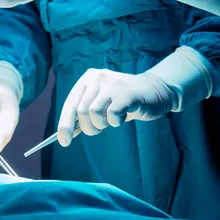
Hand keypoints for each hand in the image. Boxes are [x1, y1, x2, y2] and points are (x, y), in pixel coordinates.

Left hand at [57, 68, 176, 146]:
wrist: (155, 92)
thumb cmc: (124, 102)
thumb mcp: (101, 105)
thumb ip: (84, 116)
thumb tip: (64, 135)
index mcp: (87, 79)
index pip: (70, 104)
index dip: (65, 124)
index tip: (64, 141)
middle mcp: (97, 77)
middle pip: (81, 111)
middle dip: (89, 127)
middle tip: (100, 129)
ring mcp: (112, 83)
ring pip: (94, 113)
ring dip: (102, 124)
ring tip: (112, 120)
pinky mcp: (126, 92)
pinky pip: (112, 115)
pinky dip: (116, 122)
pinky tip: (123, 116)